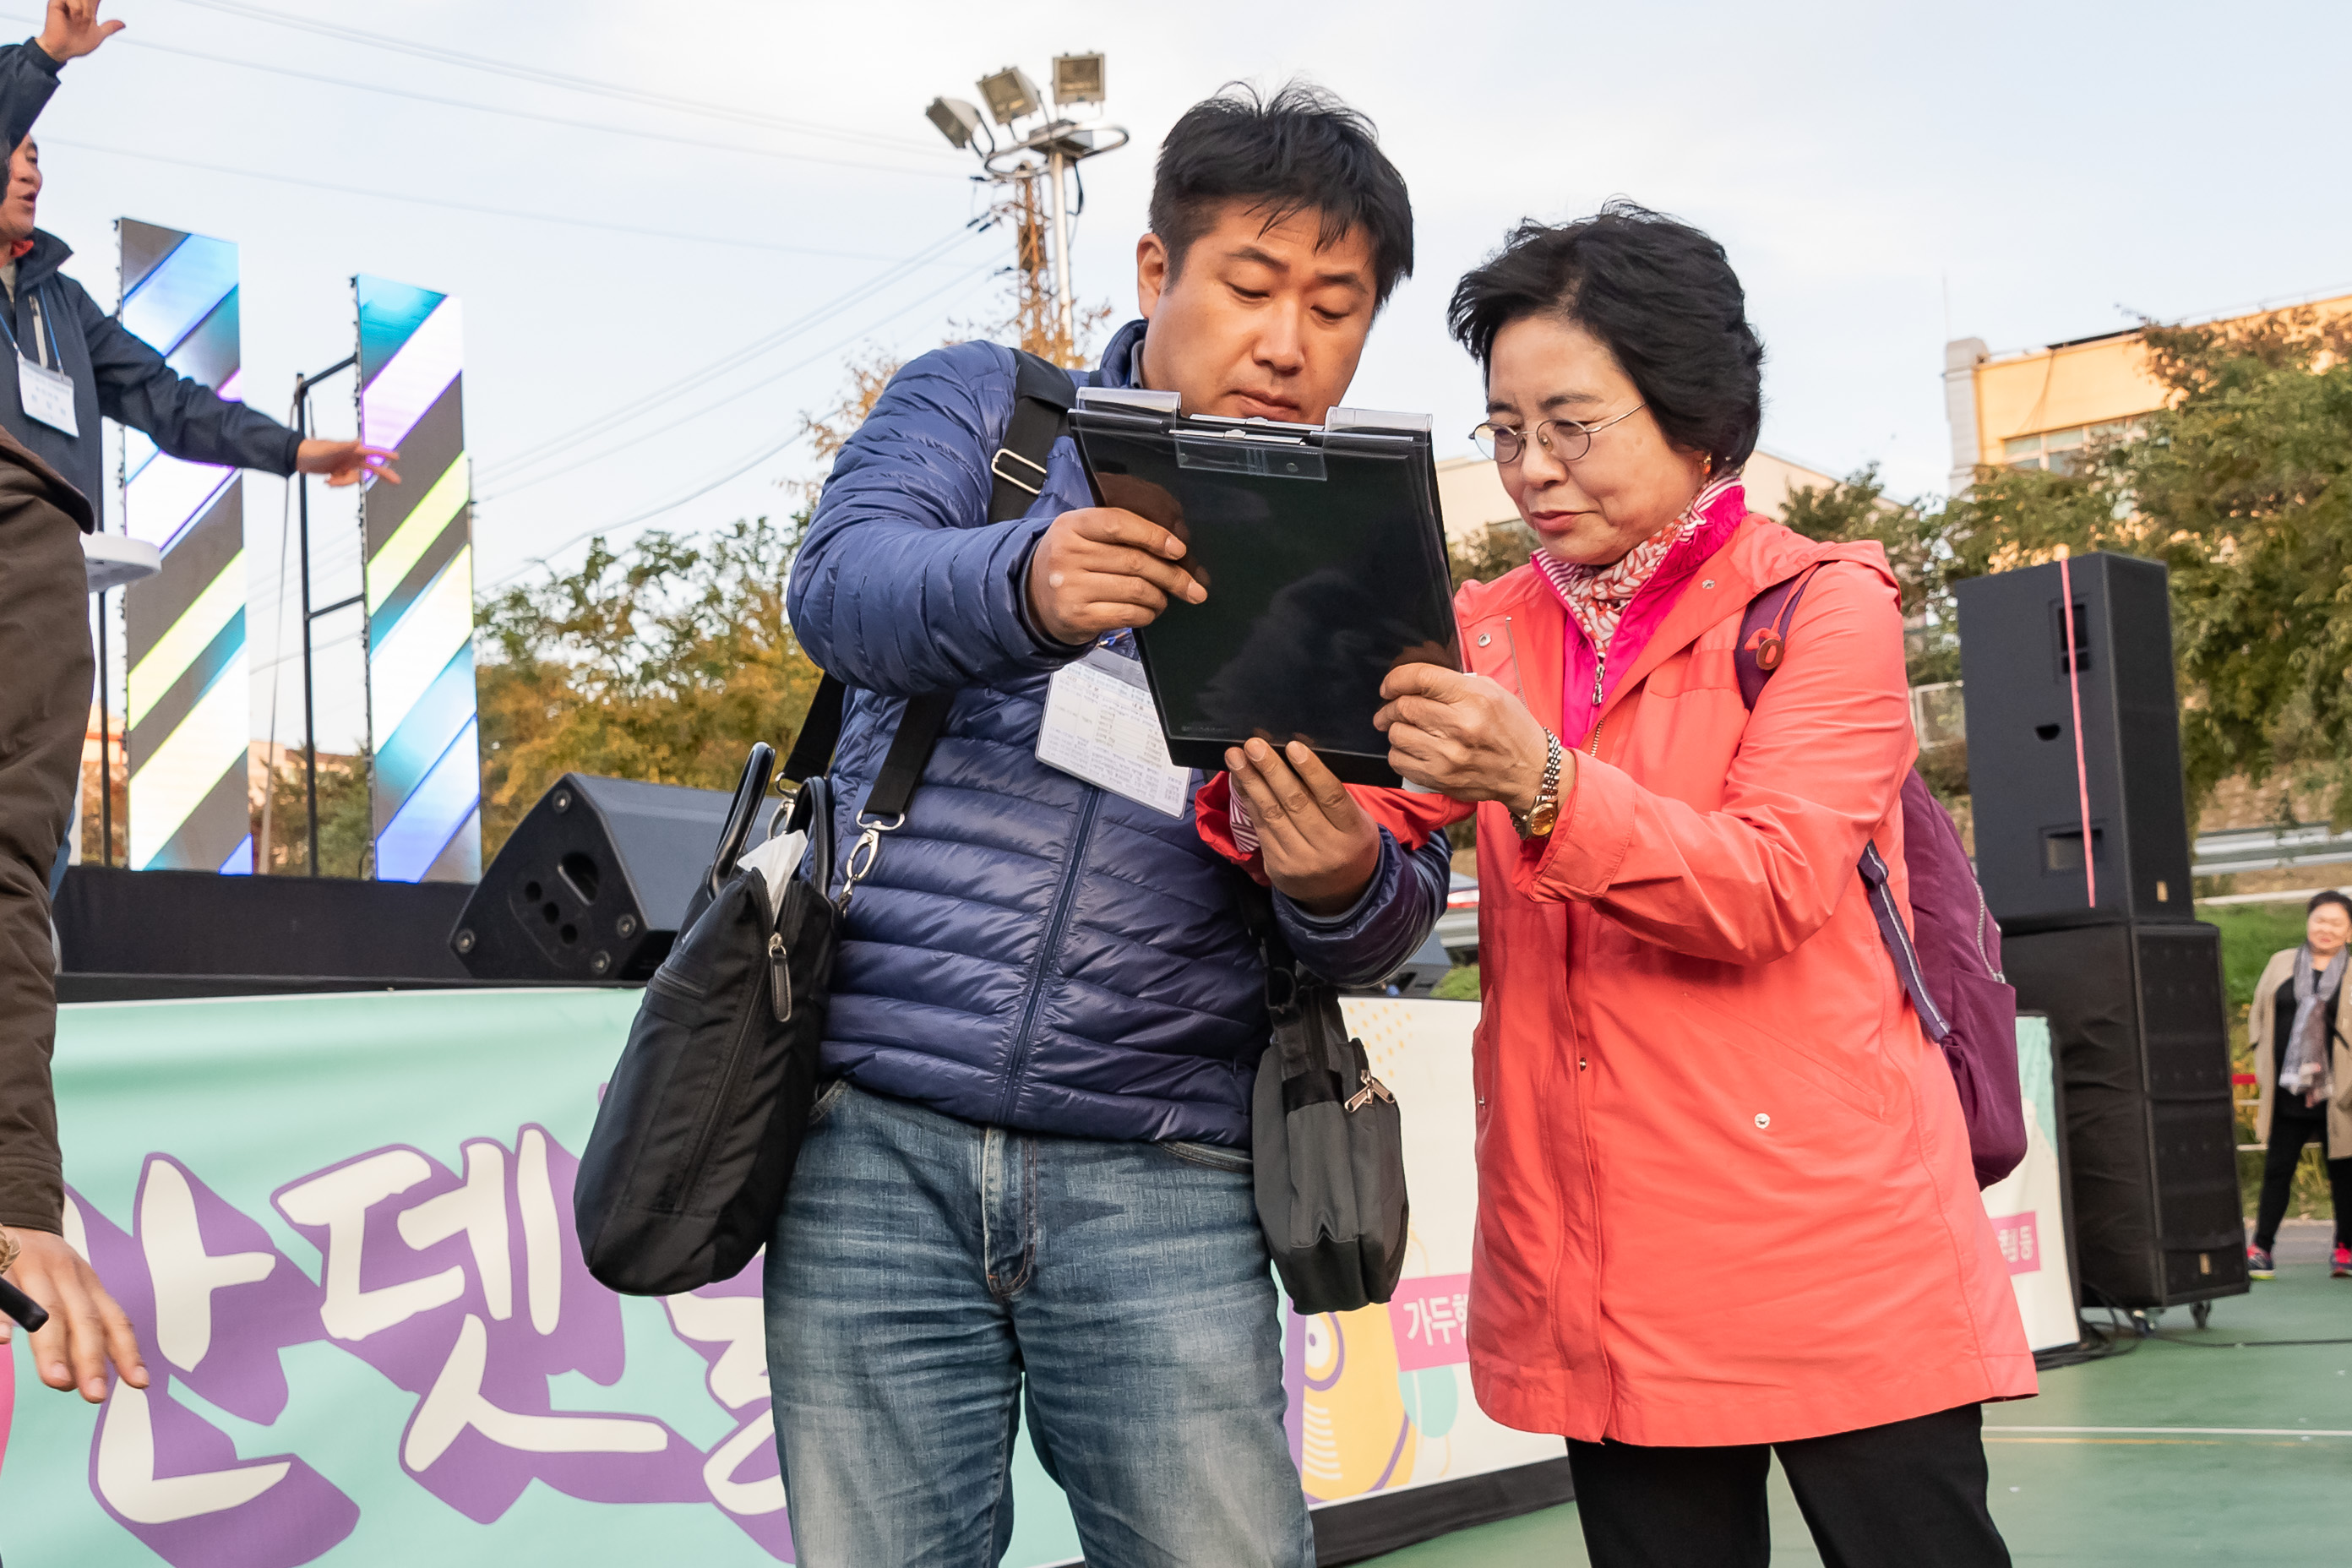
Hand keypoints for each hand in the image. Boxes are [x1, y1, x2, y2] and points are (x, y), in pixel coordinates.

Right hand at [2, 1225, 146, 1402]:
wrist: (16, 1216)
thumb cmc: (43, 1265)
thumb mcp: (70, 1286)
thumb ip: (79, 1325)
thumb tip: (82, 1378)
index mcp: (87, 1283)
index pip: (114, 1319)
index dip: (128, 1351)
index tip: (140, 1384)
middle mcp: (66, 1275)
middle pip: (83, 1319)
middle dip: (92, 1359)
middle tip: (95, 1395)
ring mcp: (33, 1269)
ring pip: (47, 1311)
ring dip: (53, 1348)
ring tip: (58, 1380)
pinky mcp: (2, 1265)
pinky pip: (3, 1293)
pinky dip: (4, 1318)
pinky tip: (5, 1340)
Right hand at [36, 0, 123, 61]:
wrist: (63, 51)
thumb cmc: (77, 44)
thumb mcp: (98, 36)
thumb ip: (109, 28)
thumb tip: (123, 24)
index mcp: (88, 9)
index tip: (95, 14)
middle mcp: (78, 3)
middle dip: (91, 9)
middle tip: (86, 21)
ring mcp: (67, 2)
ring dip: (85, 11)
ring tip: (79, 22)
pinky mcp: (56, 3)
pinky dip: (77, 9)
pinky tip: (72, 17)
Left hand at [295, 439, 399, 487]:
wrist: (298, 458)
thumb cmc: (312, 450)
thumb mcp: (328, 449)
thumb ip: (344, 446)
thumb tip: (358, 441)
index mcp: (352, 450)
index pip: (372, 451)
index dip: (385, 454)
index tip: (396, 457)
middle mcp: (351, 457)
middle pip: (372, 467)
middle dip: (383, 474)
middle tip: (396, 481)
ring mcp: (345, 465)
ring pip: (354, 479)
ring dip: (343, 483)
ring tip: (329, 481)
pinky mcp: (339, 472)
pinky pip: (344, 482)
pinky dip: (336, 484)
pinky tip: (326, 481)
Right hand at [1025, 506, 1203, 645]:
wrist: (1034, 598)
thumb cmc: (1070, 563)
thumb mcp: (1083, 536)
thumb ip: (1121, 535)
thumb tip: (1175, 549)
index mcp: (1071, 525)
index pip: (1118, 523)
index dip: (1154, 536)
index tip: (1179, 550)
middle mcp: (1067, 554)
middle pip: (1135, 561)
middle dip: (1172, 575)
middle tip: (1191, 585)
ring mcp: (1070, 587)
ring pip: (1136, 590)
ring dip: (1160, 596)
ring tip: (1163, 598)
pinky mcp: (1078, 616)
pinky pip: (1128, 614)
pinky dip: (1147, 614)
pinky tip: (1148, 611)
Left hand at [1225, 739, 1379, 915]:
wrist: (1340, 897)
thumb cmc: (1349, 845)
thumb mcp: (1357, 823)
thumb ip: (1334, 797)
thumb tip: (1297, 757)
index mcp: (1354, 833)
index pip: (1332, 796)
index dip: (1311, 770)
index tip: (1292, 746)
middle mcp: (1327, 849)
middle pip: (1296, 803)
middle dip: (1272, 771)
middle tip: (1254, 745)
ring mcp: (1300, 861)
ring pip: (1272, 815)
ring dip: (1250, 782)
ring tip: (1236, 757)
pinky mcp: (1277, 867)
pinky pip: (1260, 827)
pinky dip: (1248, 801)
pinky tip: (1239, 781)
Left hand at [1375, 663, 1557, 813]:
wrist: (1530, 772)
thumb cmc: (1511, 729)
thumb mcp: (1492, 692)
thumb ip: (1454, 683)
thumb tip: (1416, 681)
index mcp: (1474, 698)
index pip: (1420, 678)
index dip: (1396, 679)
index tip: (1389, 686)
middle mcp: (1460, 726)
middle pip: (1403, 707)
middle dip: (1391, 706)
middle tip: (1390, 708)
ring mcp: (1448, 755)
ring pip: (1397, 734)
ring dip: (1396, 729)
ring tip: (1406, 729)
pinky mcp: (1440, 779)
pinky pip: (1399, 761)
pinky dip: (1399, 752)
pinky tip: (1412, 749)